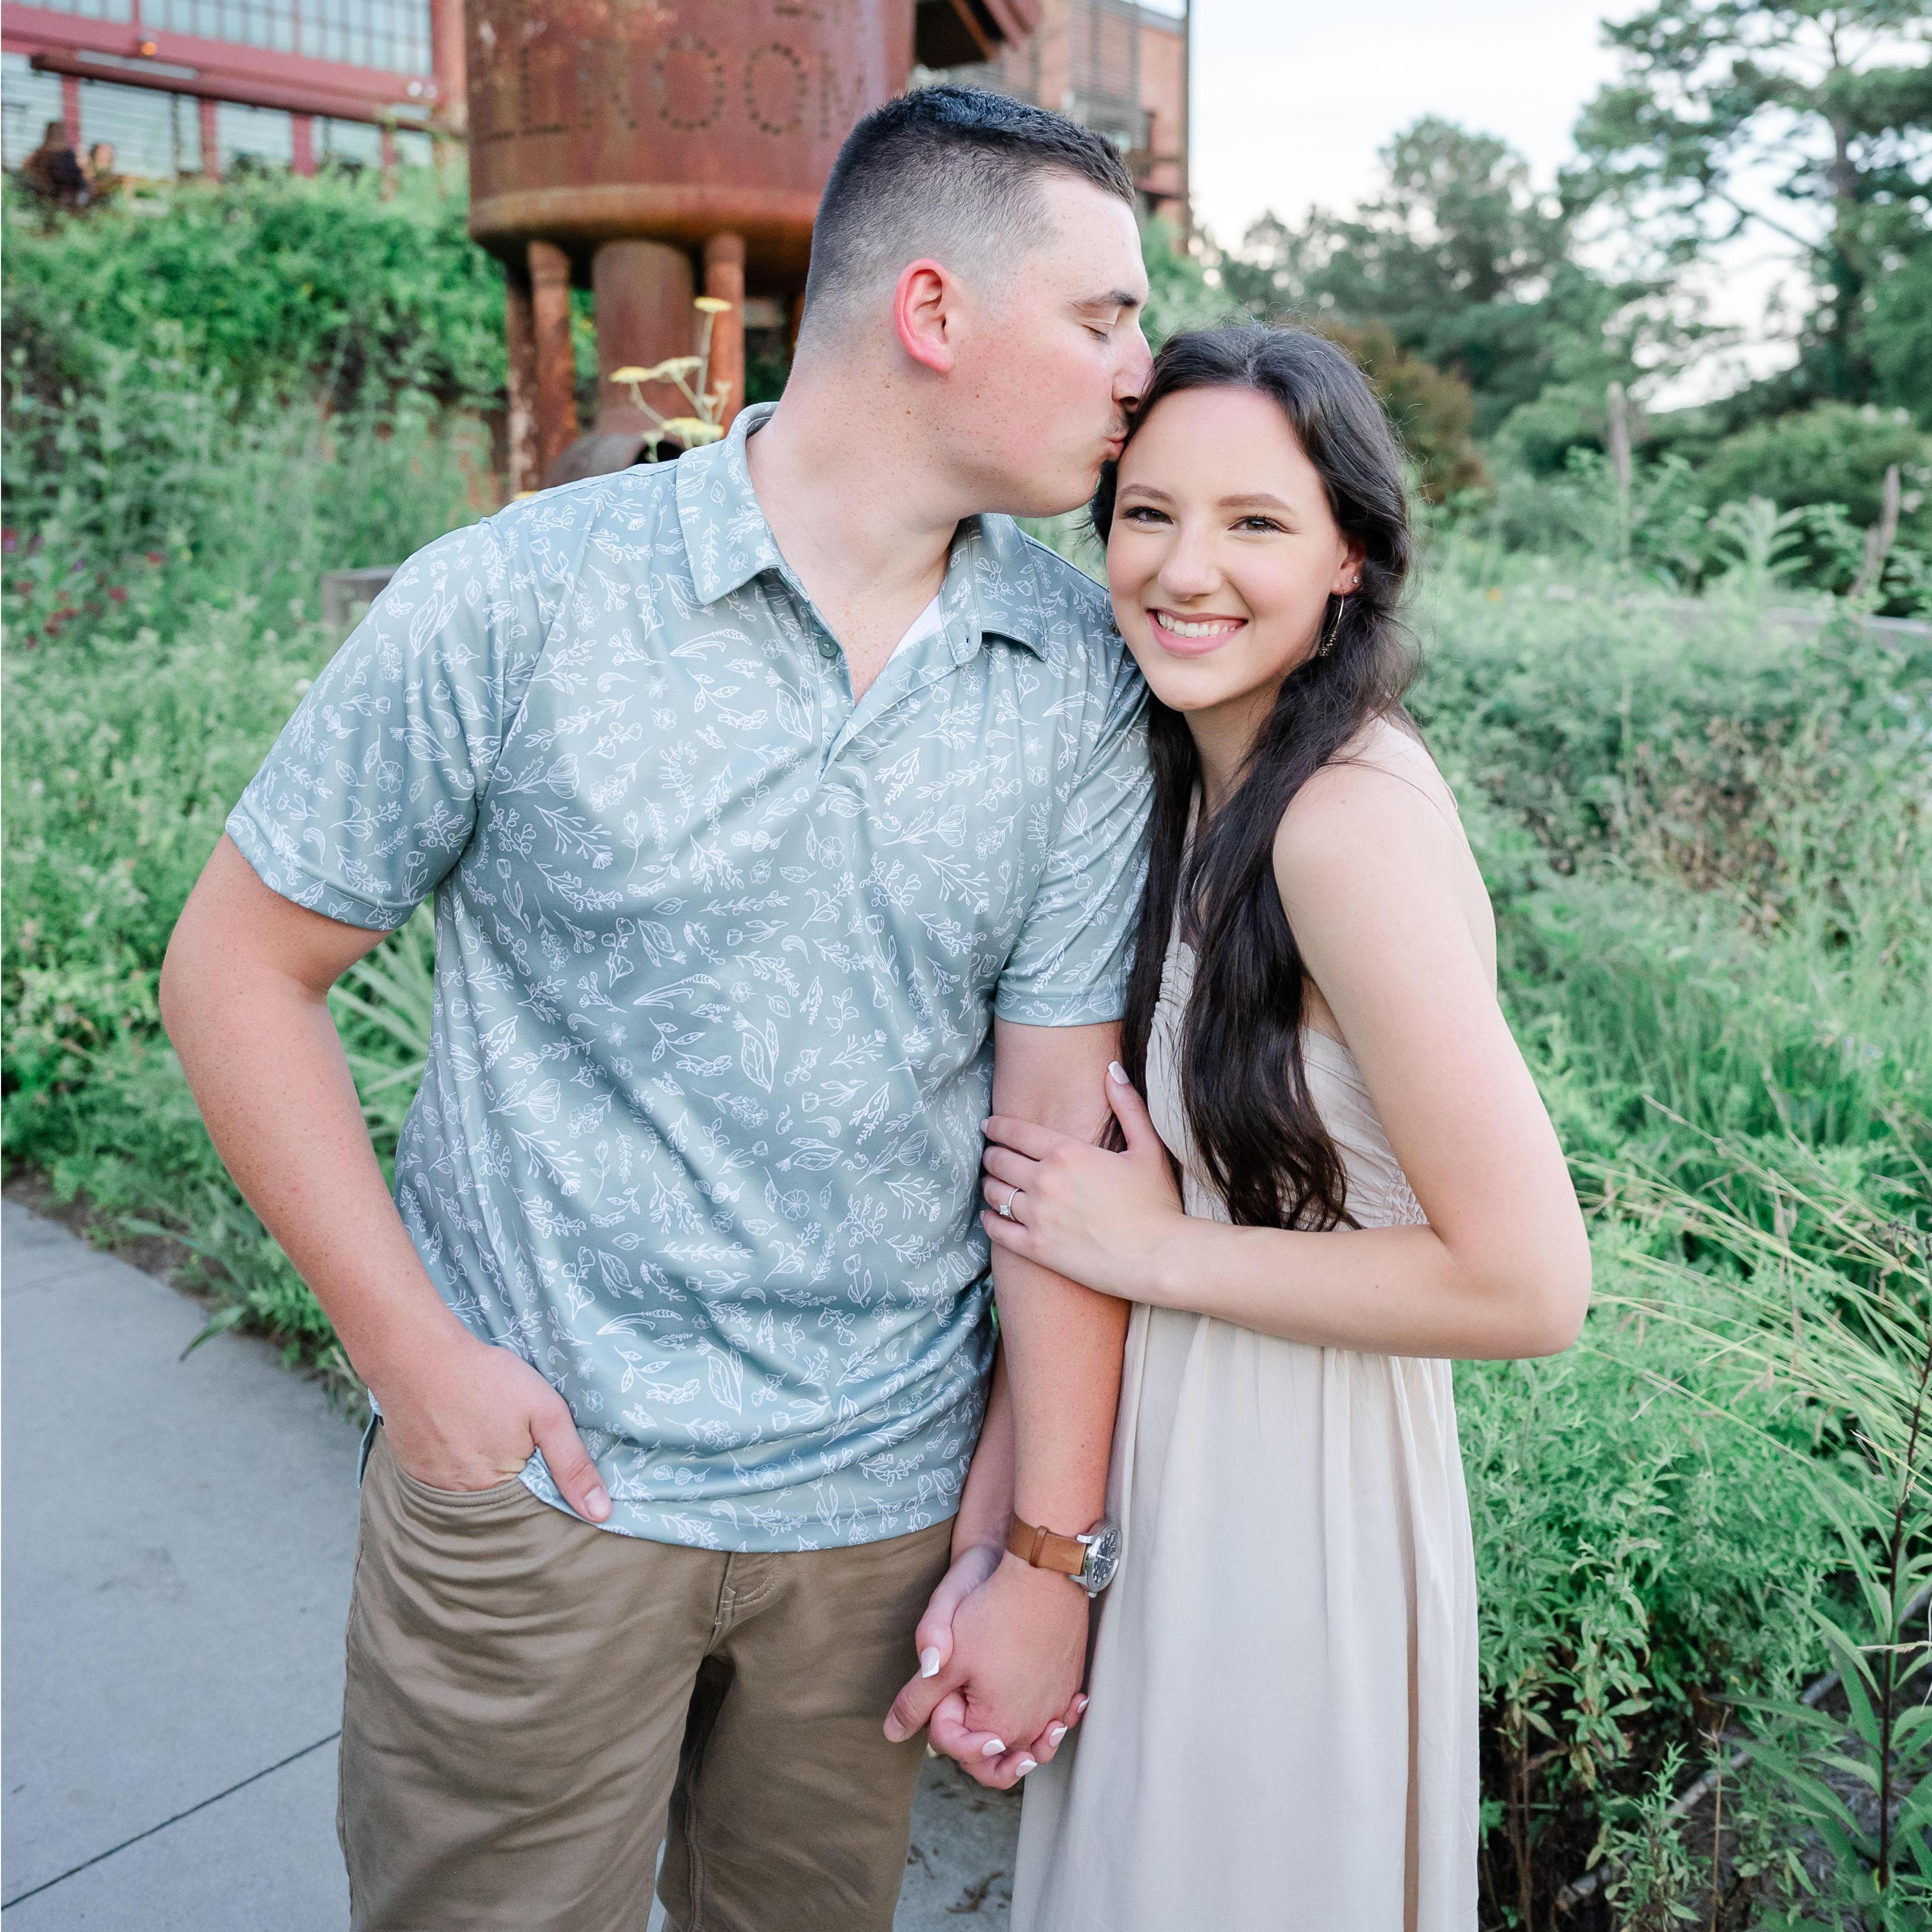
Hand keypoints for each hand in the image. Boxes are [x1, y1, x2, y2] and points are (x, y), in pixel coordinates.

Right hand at [374, 1326, 611, 1521]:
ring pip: (468, 1488)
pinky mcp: (411, 1470)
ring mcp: (432, 1487)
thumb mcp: (546, 1414)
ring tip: (481, 1428)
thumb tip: (601, 1513)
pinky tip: (457, 1430)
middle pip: (497, 1499)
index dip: (539, 1484)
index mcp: (499, 1492)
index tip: (538, 1456)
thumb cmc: (488, 1380)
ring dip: (478, 1466)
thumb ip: (573, 1465)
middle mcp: (462, 1501)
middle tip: (504, 1432)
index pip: (529, 1505)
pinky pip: (440, 1475)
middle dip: (509, 1474)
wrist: (418, 1356)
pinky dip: (452, 1458)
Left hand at [885, 1550, 1089, 1788]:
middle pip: (998, 1760)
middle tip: (966, 1713)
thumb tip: (891, 1734)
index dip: (942, 1725)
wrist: (1043, 1574)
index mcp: (997, 1727)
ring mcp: (1058, 1708)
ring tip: (998, 1717)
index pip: (959, 1749)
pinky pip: (1056, 1719)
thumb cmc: (993, 1612)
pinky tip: (1028, 1699)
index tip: (945, 1693)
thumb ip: (917, 1701)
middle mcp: (1034, 1729)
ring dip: (1013, 1740)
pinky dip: (1044, 1719)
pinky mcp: (1071, 1687)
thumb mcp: (946, 1658)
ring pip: (1030, 1743)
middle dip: (976, 1746)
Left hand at [981, 1061, 1184, 1300]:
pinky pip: (996, 1229)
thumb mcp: (1148, 1147)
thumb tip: (1112, 1069)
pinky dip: (989, 1219)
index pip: (1015, 1132)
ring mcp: (1037, 1216)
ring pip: (993, 1192)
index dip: (997, 1127)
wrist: (1159, 1258)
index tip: (989, 1126)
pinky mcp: (1035, 1248)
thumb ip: (1127, 1105)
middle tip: (992, 1155)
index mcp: (1067, 1152)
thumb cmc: (1157, 1203)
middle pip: (998, 1160)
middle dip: (992, 1154)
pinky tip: (992, 1215)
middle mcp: (1044, 1181)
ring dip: (990, 1184)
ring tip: (993, 1183)